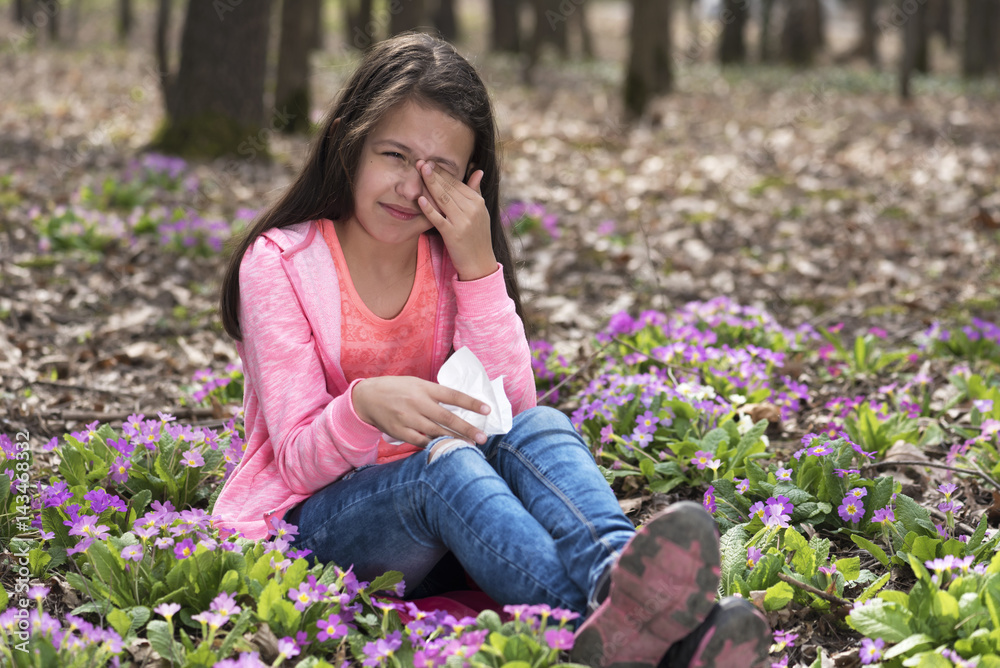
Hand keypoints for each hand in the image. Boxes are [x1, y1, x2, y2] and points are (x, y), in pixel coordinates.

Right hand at [352, 376, 490, 446]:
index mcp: (424, 388)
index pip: (452, 395)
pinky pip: (421, 442)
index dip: (471, 403)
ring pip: (436, 432)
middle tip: (482, 437)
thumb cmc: (396, 389)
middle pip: (447, 418)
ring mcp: (408, 418)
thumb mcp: (416, 383)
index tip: (487, 409)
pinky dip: (433, 445)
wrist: (367, 397)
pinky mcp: (400, 431)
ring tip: (468, 446)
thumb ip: (435, 394)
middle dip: (467, 429)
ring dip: (454, 440)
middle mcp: (418, 403)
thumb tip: (458, 406)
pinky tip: (445, 449)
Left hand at [415, 159, 497, 280]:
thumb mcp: (481, 212)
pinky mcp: (452, 235)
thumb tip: (478, 170)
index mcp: (477, 202)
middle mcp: (471, 210)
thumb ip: (476, 190)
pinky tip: (420, 199)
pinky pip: (438, 218)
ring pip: (443, 199)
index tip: (430, 162)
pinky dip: (429, 208)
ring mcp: (462, 222)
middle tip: (421, 161)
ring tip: (419, 171)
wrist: (480, 264)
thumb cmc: (477, 237)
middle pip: (449, 188)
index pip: (457, 183)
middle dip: (434, 174)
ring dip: (431, 184)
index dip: (443, 172)